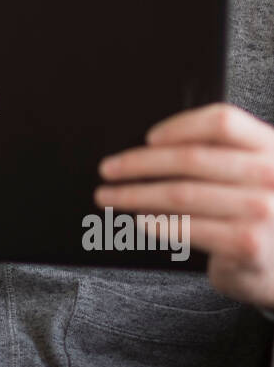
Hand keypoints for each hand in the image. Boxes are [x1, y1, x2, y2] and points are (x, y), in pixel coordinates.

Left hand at [93, 103, 273, 310]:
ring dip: (135, 195)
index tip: (148, 138)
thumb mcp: (255, 174)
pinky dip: (157, 223)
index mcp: (271, 147)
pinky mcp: (247, 245)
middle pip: (191, 158)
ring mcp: (261, 211)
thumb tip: (153, 147)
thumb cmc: (261, 214)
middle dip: (139, 163)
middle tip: (108, 169)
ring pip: (181, 193)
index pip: (222, 122)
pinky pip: (189, 227)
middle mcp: (271, 175)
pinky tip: (140, 221)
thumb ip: (223, 155)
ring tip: (110, 196)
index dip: (180, 126)